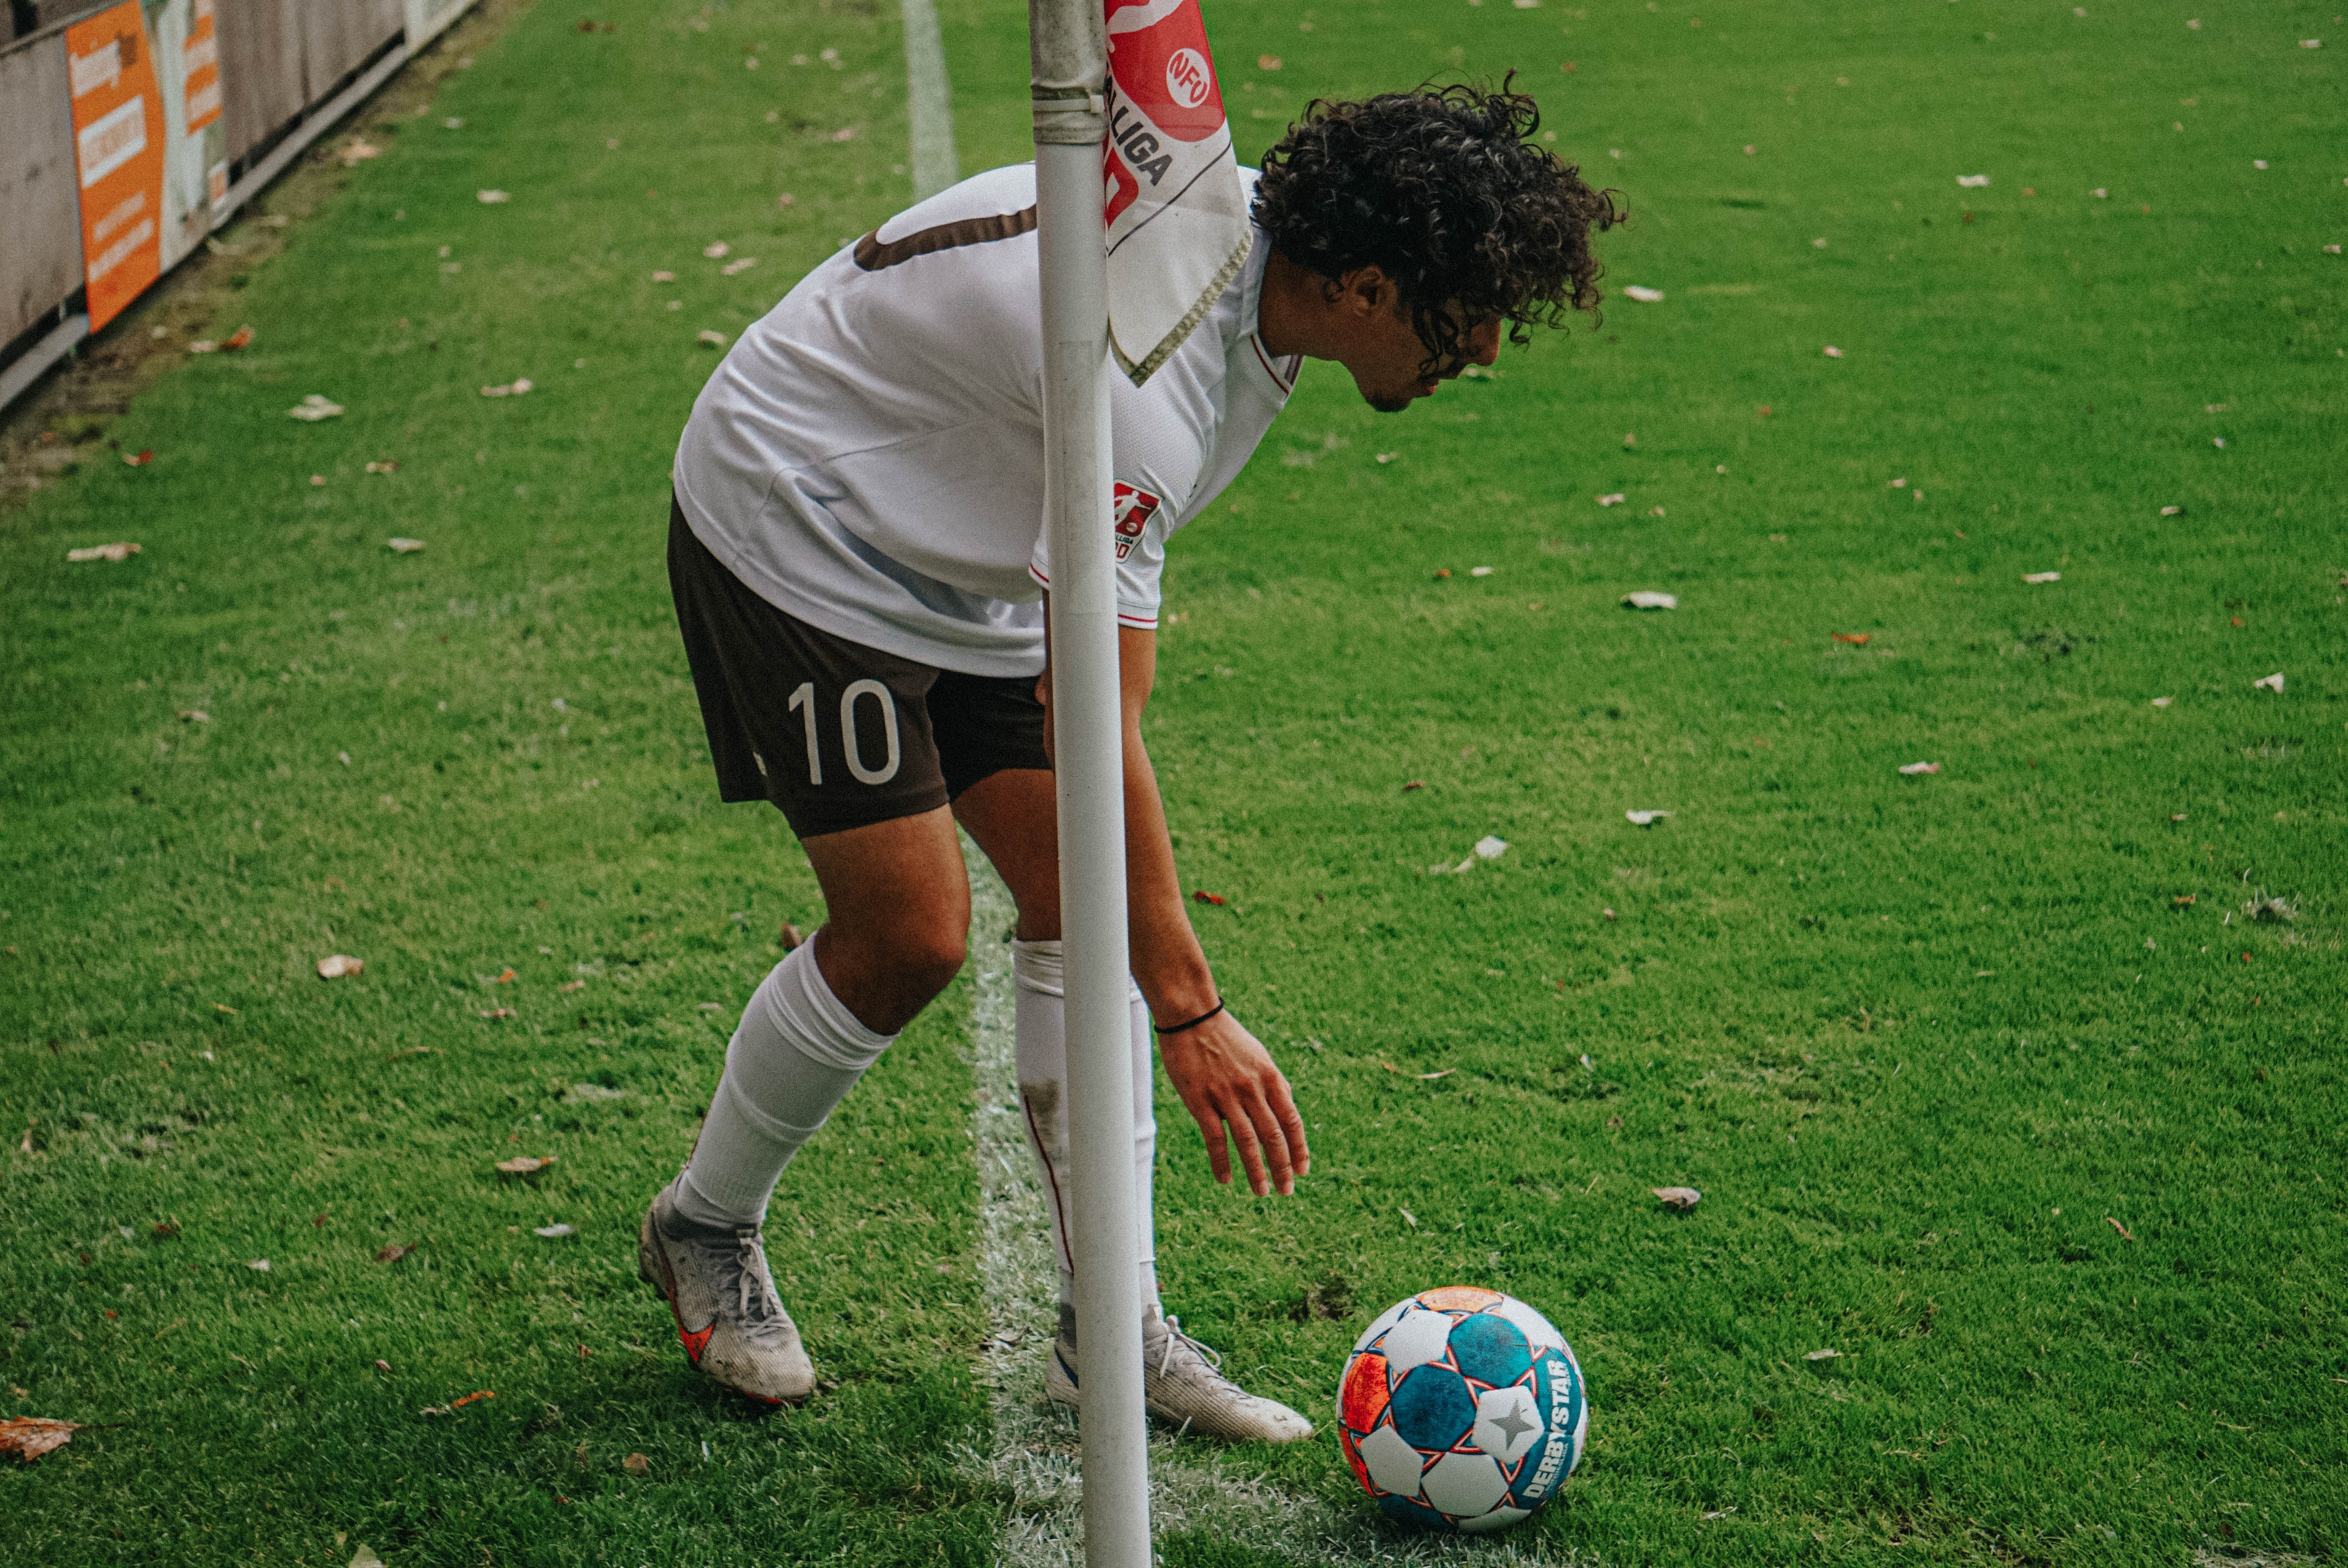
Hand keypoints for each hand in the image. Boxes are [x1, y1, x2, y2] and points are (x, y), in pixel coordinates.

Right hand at [1156, 1008, 1309, 1196]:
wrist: (1191, 1016)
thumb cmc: (1226, 1037)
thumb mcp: (1259, 1056)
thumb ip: (1274, 1082)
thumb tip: (1288, 1107)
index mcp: (1270, 1076)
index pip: (1291, 1120)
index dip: (1299, 1148)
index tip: (1303, 1169)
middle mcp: (1252, 1088)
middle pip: (1273, 1136)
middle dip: (1282, 1166)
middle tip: (1287, 1190)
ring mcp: (1226, 1095)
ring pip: (1248, 1142)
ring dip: (1257, 1171)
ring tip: (1262, 1192)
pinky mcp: (1200, 1101)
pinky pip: (1215, 1139)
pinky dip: (1222, 1162)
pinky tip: (1226, 1179)